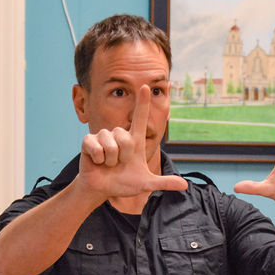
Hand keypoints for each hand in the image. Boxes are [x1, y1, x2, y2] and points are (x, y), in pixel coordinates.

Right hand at [77, 85, 187, 200]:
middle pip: (126, 138)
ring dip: (110, 159)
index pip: (140, 117)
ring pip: (111, 144)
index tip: (146, 86)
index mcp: (134, 140)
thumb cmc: (123, 183)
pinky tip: (97, 161)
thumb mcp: (145, 184)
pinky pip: (96, 147)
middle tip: (118, 164)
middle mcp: (120, 135)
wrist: (101, 188)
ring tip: (108, 163)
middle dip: (123, 156)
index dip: (143, 102)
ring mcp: (104, 136)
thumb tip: (185, 185)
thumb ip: (164, 183)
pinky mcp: (89, 141)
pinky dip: (98, 159)